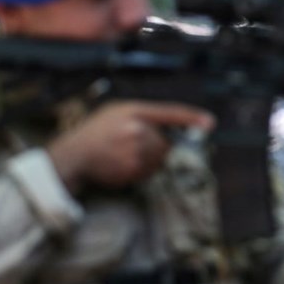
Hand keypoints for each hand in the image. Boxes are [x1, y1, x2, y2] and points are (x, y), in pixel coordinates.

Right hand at [47, 101, 214, 192]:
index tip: (209, 123)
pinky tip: (123, 164)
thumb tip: (169, 128)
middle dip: (157, 145)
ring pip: (159, 158)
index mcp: (133, 111)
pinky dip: (142, 170)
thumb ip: (143, 116)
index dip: (191, 118)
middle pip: (166, 142)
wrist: (74, 155)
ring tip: (126, 154)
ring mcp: (135, 151)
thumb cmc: (96, 132)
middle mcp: (137, 130)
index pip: (169, 113)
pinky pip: (150, 171)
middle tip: (134, 144)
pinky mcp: (133, 169)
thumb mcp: (116, 112)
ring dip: (150, 159)